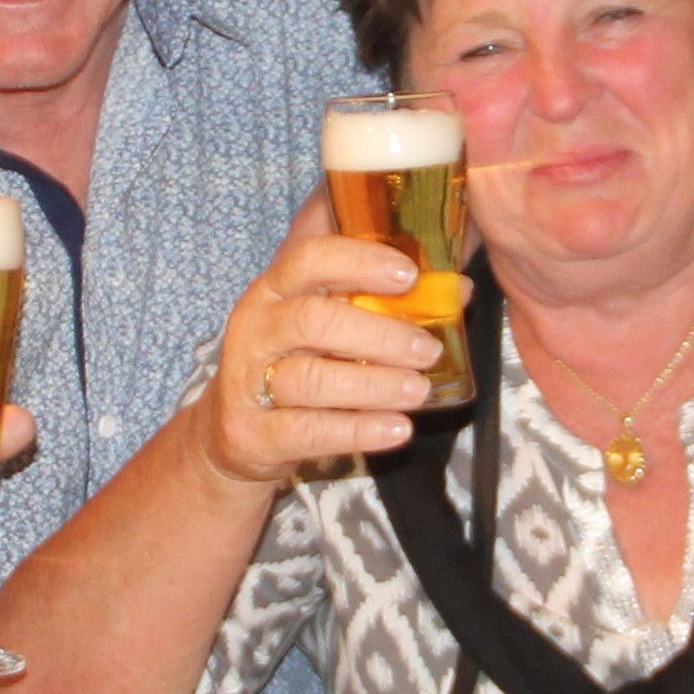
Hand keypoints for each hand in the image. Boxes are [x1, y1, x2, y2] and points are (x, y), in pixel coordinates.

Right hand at [199, 213, 437, 488]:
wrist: (236, 434)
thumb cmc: (297, 365)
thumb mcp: (328, 326)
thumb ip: (384, 304)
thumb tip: (458, 289)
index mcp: (275, 290)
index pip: (309, 259)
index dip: (359, 261)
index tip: (408, 275)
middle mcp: (256, 329)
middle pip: (313, 321)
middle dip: (379, 334)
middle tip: (429, 350)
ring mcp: (247, 382)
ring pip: (311, 380)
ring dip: (373, 385)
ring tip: (419, 391)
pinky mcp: (250, 433)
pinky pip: (308, 431)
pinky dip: (357, 431)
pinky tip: (397, 430)